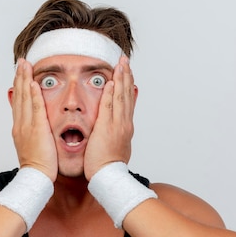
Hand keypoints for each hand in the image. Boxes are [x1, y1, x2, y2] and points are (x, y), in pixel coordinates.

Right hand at [10, 59, 57, 180]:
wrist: (35, 176)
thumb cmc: (37, 164)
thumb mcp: (31, 144)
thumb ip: (30, 130)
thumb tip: (32, 122)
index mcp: (19, 127)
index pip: (19, 101)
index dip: (19, 85)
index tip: (21, 72)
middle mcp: (20, 124)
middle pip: (19, 96)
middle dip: (20, 77)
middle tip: (21, 61)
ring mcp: (26, 126)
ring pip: (25, 98)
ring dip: (25, 80)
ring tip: (25, 65)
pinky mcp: (36, 129)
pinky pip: (35, 109)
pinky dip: (34, 95)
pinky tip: (34, 83)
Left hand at [84, 57, 135, 179]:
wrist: (109, 176)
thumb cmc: (108, 165)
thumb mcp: (116, 146)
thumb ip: (117, 133)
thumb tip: (118, 128)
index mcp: (125, 127)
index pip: (128, 101)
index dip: (128, 85)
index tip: (127, 72)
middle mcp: (124, 123)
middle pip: (127, 94)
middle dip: (126, 76)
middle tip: (125, 60)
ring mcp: (118, 125)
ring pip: (121, 97)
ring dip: (121, 78)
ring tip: (121, 63)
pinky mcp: (107, 128)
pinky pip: (109, 106)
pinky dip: (112, 93)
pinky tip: (112, 81)